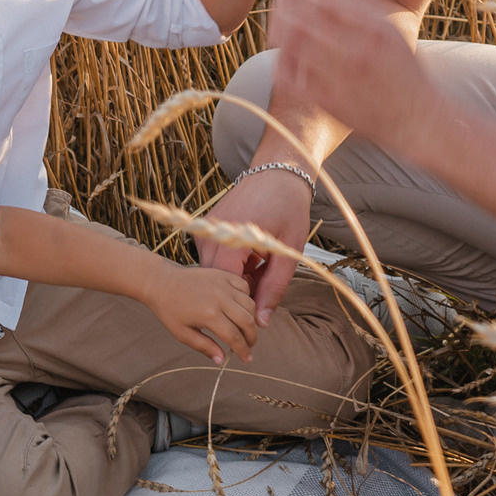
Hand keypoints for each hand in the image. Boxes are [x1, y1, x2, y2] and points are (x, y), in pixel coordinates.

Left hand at [145, 262, 259, 361]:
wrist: (161, 282)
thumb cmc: (170, 310)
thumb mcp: (182, 333)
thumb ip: (204, 347)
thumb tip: (222, 360)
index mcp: (209, 315)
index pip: (234, 337)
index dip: (243, 350)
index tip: (247, 359)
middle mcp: (220, 298)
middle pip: (247, 321)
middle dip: (252, 337)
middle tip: (249, 345)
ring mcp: (223, 284)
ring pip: (249, 304)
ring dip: (252, 319)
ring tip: (245, 329)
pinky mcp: (223, 275)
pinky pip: (244, 287)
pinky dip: (247, 299)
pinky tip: (240, 308)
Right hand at [197, 167, 312, 320]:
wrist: (278, 173)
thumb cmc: (288, 209)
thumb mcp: (289, 250)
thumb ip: (275, 287)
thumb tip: (261, 322)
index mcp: (232, 238)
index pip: (227, 285)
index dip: (245, 297)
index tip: (265, 292)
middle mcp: (212, 233)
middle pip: (216, 280)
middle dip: (240, 287)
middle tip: (265, 277)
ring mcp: (206, 228)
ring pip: (213, 270)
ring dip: (235, 274)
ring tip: (260, 263)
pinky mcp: (206, 226)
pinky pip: (212, 256)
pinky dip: (230, 262)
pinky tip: (250, 254)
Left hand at [270, 0, 439, 155]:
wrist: (417, 118)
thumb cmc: (405, 71)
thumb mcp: (393, 32)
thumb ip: (365, 8)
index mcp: (374, 30)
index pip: (323, 1)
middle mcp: (355, 52)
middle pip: (303, 21)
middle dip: (283, 6)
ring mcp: (339, 78)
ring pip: (293, 46)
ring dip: (278, 30)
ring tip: (275, 23)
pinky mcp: (327, 101)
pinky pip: (291, 77)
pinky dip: (281, 61)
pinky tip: (282, 54)